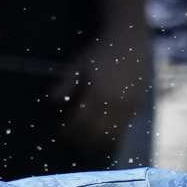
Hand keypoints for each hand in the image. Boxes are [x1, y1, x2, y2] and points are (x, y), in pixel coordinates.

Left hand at [49, 25, 150, 156]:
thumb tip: (50, 102)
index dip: (67, 132)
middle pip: (93, 134)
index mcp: (96, 91)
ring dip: (95, 143)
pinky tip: (100, 137)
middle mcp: (113, 102)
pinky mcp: (136, 109)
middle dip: (79, 141)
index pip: (78, 122)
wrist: (129, 42)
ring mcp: (126, 107)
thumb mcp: (78, 65)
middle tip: (69, 141)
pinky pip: (122, 131)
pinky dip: (109, 138)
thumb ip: (64, 84)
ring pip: (109, 137)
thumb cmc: (99, 53)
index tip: (59, 134)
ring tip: (83, 143)